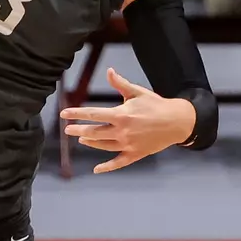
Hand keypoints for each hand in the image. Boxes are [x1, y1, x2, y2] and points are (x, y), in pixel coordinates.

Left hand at [60, 68, 195, 173]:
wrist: (176, 121)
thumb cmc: (156, 104)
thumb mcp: (137, 92)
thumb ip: (120, 84)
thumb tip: (108, 71)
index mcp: (121, 114)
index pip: (93, 114)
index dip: (76, 113)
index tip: (64, 114)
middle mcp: (122, 131)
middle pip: (95, 132)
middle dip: (79, 130)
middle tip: (67, 130)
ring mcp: (128, 144)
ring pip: (103, 146)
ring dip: (91, 142)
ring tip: (82, 138)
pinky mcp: (135, 154)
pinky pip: (118, 163)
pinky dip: (107, 167)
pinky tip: (96, 169)